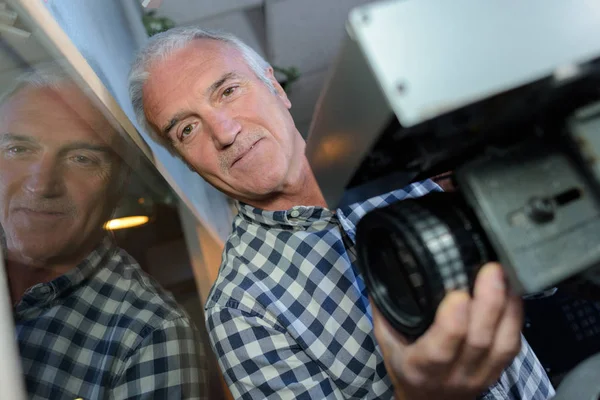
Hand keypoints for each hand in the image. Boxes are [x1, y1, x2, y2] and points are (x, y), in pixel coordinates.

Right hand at [372, 262, 522, 399]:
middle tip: (491, 269)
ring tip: (507, 275)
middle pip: (478, 341)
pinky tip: (514, 292)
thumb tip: (380, 273)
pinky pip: (513, 346)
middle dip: (489, 302)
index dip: (453, 323)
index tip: (458, 294)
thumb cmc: (406, 369)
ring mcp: (479, 376)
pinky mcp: (497, 373)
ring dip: (508, 307)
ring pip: (502, 344)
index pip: (440, 350)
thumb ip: (385, 311)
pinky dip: (516, 316)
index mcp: (421, 367)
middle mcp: (453, 375)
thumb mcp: (388, 343)